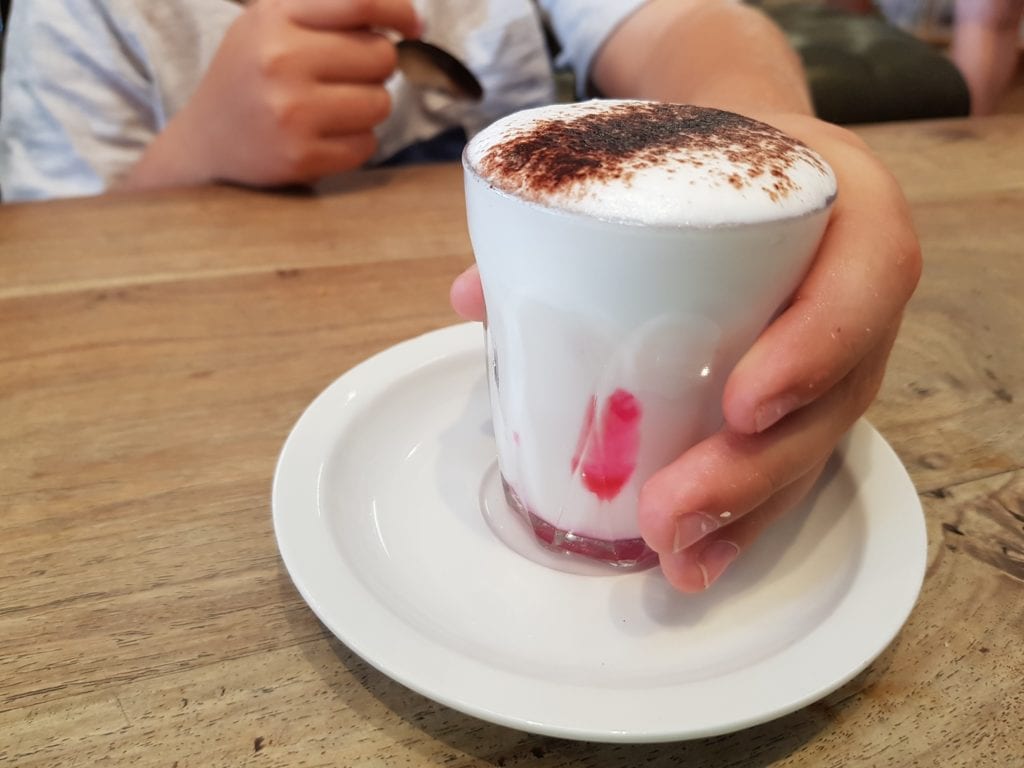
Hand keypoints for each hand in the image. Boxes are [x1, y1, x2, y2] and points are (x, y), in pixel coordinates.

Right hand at [123, 0, 419, 189]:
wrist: (205, 143)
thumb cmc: (250, 77)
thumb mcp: (270, 24)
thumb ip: (325, 11)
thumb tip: (405, 18)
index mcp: (274, 19)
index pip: (359, 2)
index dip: (398, 10)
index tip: (413, 25)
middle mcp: (280, 61)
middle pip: (380, 56)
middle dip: (376, 68)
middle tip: (348, 77)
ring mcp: (291, 112)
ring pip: (380, 103)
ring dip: (368, 107)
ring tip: (334, 108)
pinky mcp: (301, 156)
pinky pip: (367, 144)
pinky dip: (356, 142)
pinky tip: (326, 136)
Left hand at [450, 115, 921, 592]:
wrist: (750, 161)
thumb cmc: (708, 151)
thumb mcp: (663, 148)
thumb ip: (577, 209)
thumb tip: (472, 295)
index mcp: (847, 209)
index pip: (863, 280)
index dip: (812, 350)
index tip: (740, 404)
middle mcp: (856, 291)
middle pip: (834, 395)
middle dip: (752, 468)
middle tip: (669, 509)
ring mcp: (839, 352)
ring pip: (813, 447)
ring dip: (743, 515)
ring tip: (676, 557)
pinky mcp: (809, 396)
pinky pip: (789, 461)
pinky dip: (741, 517)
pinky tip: (696, 559)